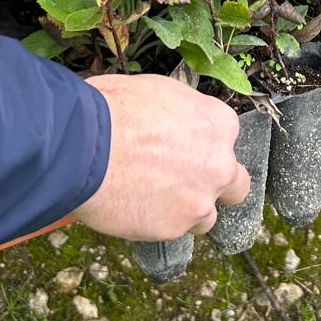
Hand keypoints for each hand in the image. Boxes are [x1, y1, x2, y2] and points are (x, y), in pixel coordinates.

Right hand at [72, 73, 249, 240]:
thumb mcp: (153, 89)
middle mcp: (220, 164)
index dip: (202, 145)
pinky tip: (133, 209)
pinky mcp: (174, 228)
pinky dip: (157, 224)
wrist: (85, 146)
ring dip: (187, 210)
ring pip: (206, 216)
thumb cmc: (111, 109)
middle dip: (215, 185)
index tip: (182, 149)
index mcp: (218, 123)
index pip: (225, 139)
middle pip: (235, 184)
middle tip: (184, 182)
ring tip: (152, 201)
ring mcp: (199, 200)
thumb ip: (176, 111)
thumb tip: (165, 117)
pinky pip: (173, 231)